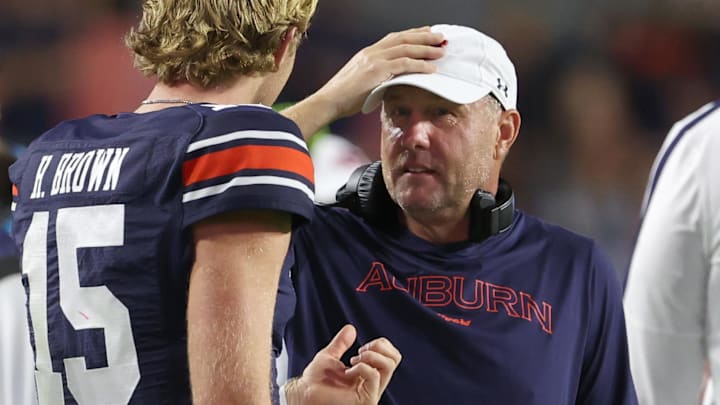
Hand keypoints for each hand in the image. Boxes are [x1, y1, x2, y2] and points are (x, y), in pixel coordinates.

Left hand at [285, 324, 401, 404]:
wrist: (304, 393)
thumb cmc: (314, 381)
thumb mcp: (330, 356)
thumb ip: (341, 344)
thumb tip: (351, 329)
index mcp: (368, 375)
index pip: (391, 356)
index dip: (381, 344)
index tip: (361, 348)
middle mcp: (373, 384)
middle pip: (395, 358)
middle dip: (379, 346)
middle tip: (361, 351)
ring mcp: (371, 393)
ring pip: (389, 365)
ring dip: (371, 355)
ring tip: (354, 361)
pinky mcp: (366, 399)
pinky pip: (373, 375)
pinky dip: (361, 367)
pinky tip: (348, 372)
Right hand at [314, 26, 444, 117]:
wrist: (329, 101)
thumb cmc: (343, 98)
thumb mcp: (362, 83)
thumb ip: (377, 79)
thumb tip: (392, 83)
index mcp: (368, 53)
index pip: (394, 38)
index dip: (412, 34)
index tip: (426, 33)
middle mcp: (372, 52)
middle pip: (403, 38)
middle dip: (424, 36)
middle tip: (441, 37)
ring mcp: (374, 60)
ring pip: (406, 49)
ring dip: (426, 49)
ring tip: (441, 50)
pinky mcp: (377, 71)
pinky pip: (404, 64)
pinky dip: (420, 65)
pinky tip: (432, 68)